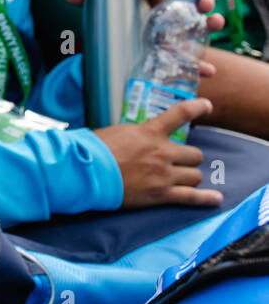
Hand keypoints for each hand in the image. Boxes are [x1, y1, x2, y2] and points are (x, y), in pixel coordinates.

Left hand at [66, 0, 223, 76]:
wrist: (120, 54)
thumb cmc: (114, 26)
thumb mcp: (100, 15)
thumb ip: (87, 2)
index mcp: (147, 2)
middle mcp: (166, 15)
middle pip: (186, 4)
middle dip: (198, 0)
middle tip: (202, 1)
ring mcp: (177, 35)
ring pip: (198, 26)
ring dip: (209, 23)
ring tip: (214, 22)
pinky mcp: (180, 56)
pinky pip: (195, 60)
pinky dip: (202, 65)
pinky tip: (207, 71)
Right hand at [95, 98, 222, 207]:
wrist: (87, 174)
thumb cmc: (94, 150)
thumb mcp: (116, 132)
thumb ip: (136, 135)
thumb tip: (138, 138)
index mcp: (150, 132)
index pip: (181, 113)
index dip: (197, 107)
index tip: (206, 105)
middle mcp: (162, 152)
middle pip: (194, 154)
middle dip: (188, 158)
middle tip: (177, 162)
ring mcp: (164, 174)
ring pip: (195, 175)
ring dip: (189, 176)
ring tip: (180, 178)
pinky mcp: (161, 194)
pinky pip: (191, 197)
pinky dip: (205, 198)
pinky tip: (215, 198)